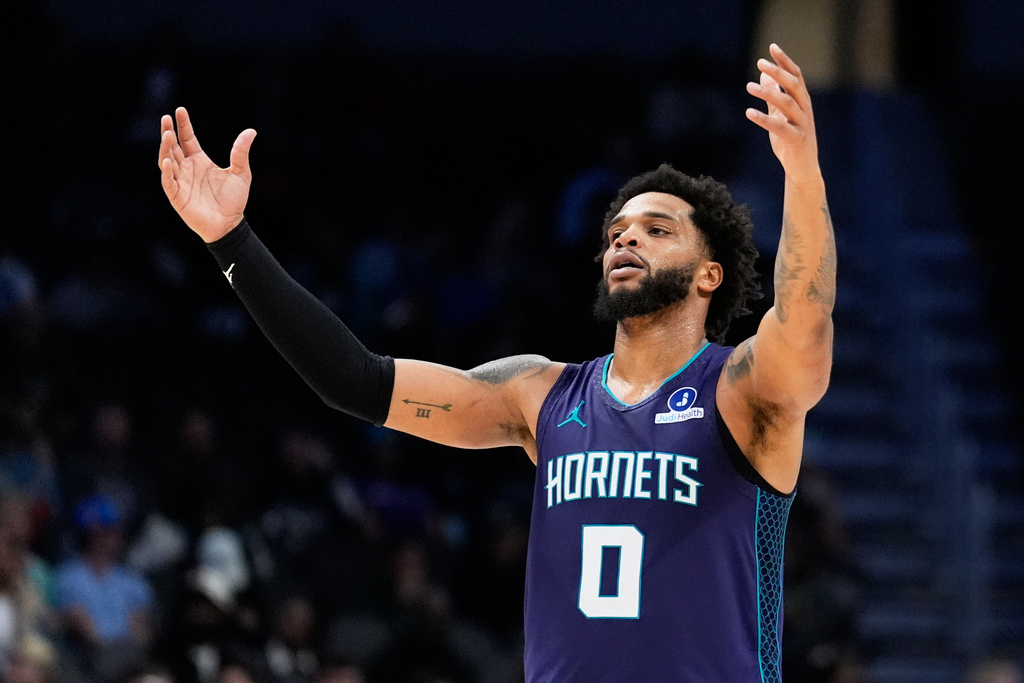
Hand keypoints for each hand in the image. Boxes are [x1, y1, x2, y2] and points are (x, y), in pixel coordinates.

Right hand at [158, 107, 256, 242]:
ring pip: (167, 161)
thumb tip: (251, 131)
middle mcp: (187, 169)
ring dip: (165, 148)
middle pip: (173, 147)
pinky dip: (167, 171)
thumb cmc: (233, 200)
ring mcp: (181, 181)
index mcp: (199, 161)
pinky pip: (169, 181)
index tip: (180, 110)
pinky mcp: (177, 196)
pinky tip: (168, 160)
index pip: (187, 139)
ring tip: (167, 135)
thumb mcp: (240, 173)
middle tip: (166, 118)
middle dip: (168, 133)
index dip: (183, 125)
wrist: (230, 224)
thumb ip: (241, 152)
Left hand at [745, 44, 820, 184]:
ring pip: (787, 103)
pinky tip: (749, 113)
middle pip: (794, 85)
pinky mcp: (797, 140)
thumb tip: (763, 75)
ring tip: (748, 86)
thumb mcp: (780, 115)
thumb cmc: (790, 141)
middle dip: (778, 72)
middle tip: (760, 63)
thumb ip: (773, 96)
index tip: (772, 47)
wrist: (802, 169)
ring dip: (767, 93)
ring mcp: (803, 124)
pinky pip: (780, 126)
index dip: (785, 61)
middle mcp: (805, 110)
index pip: (796, 76)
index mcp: (802, 101)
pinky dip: (764, 119)